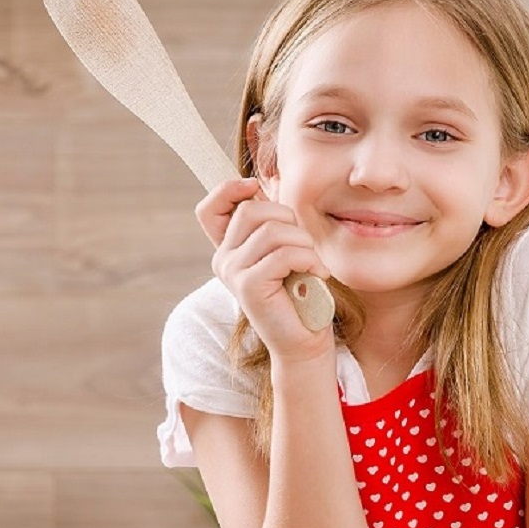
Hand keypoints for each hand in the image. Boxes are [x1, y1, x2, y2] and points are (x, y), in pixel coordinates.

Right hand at [198, 179, 331, 354]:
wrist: (304, 341)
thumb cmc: (301, 294)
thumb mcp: (286, 251)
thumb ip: (273, 225)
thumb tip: (264, 190)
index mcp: (230, 248)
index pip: (211, 209)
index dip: (228, 190)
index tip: (256, 187)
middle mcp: (224, 259)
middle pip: (251, 210)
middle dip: (288, 220)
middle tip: (304, 246)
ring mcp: (232, 272)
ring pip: (272, 230)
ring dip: (304, 244)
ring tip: (311, 265)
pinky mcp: (248, 286)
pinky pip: (285, 254)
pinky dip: (310, 260)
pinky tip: (317, 275)